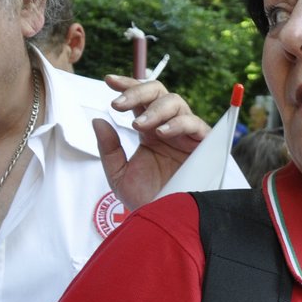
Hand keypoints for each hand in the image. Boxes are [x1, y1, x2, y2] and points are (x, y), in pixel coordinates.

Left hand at [94, 75, 212, 209]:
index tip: (108, 81)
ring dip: (155, 109)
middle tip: (117, 105)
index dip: (127, 85)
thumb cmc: (145, 199)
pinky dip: (177, 124)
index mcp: (149, 129)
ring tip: (137, 125)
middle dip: (137, 92)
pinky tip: (161, 133)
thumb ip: (108, 148)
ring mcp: (186, 134)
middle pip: (158, 92)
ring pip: (176, 103)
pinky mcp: (203, 145)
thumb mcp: (118, 174)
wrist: (164, 220)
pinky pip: (194, 124)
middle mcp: (167, 126)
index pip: (140, 98)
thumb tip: (98, 120)